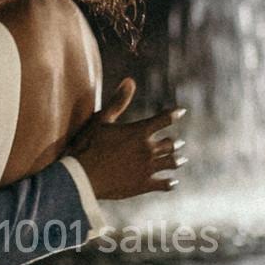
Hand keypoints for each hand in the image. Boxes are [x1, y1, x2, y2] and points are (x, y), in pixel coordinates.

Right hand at [66, 78, 187, 199]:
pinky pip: (163, 184)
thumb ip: (118, 102)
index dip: (174, 114)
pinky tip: (173, 182)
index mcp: (139, 131)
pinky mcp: (143, 185)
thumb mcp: (101, 120)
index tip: (182, 112)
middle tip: (178, 143)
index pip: (164, 119)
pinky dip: (170, 183)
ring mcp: (147, 168)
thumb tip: (129, 80)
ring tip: (182, 159)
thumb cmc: (88, 145)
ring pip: (171, 163)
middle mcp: (148, 149)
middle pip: (170, 144)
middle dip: (174, 143)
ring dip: (178, 160)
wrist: (83, 175)